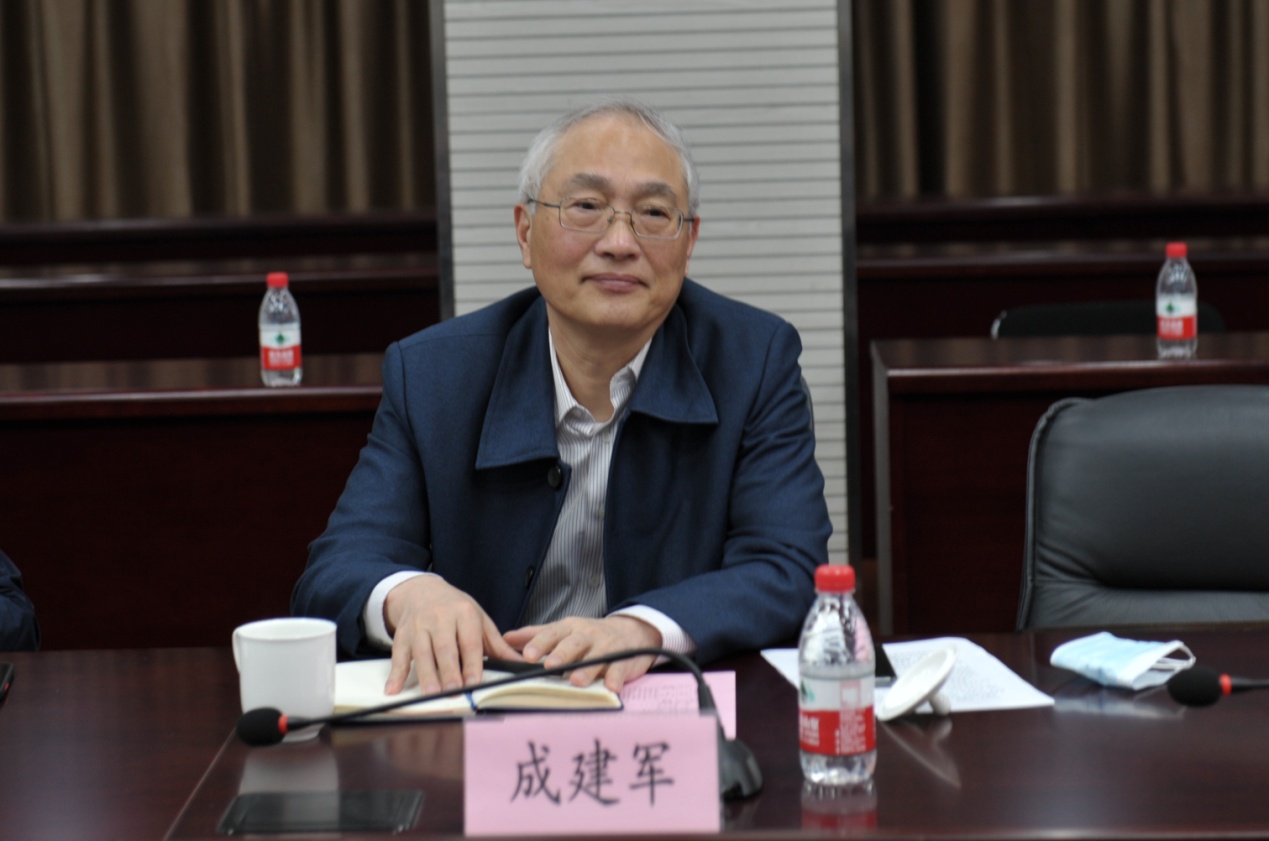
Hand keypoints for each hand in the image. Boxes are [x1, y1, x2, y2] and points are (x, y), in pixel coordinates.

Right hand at [382, 575, 522, 695]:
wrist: (421, 590)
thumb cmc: (455, 608)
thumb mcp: (479, 619)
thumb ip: (497, 643)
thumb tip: (522, 662)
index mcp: (464, 613)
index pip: (469, 642)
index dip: (472, 663)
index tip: (474, 681)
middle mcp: (440, 618)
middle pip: (445, 648)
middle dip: (449, 671)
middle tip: (453, 691)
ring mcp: (419, 626)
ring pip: (422, 652)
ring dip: (426, 674)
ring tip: (431, 693)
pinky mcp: (402, 634)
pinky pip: (398, 655)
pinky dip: (395, 674)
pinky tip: (392, 689)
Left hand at [503, 615, 661, 692]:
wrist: (631, 632)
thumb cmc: (591, 635)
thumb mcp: (564, 630)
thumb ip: (536, 635)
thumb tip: (506, 638)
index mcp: (570, 629)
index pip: (552, 633)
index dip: (540, 644)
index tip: (527, 655)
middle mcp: (588, 636)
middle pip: (574, 643)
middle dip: (562, 654)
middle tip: (550, 666)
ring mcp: (607, 648)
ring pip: (596, 657)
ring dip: (586, 669)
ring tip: (575, 681)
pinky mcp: (623, 660)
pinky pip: (619, 669)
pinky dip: (615, 678)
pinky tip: (611, 687)